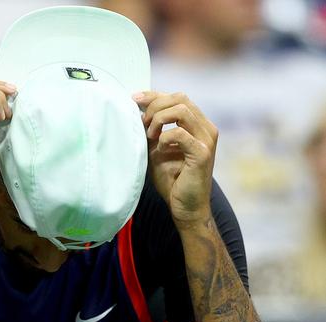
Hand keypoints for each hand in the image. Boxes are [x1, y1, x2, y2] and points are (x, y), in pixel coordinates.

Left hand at [133, 91, 218, 226]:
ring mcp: (206, 140)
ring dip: (158, 119)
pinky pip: (178, 133)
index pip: (177, 97)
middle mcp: (206, 128)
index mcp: (197, 125)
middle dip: (155, 106)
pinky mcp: (202, 154)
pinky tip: (159, 148)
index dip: (154, 95)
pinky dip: (164, 137)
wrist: (185, 207)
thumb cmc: (172, 180)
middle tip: (141, 124)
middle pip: (180, 98)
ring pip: (181, 109)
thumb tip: (136, 110)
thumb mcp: (157, 149)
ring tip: (149, 136)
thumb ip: (152, 130)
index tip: (133, 99)